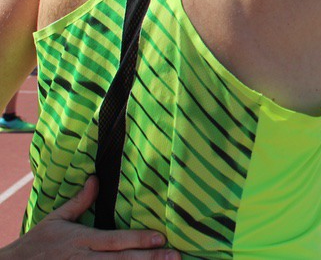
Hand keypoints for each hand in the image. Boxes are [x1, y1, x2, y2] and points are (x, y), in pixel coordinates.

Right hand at [1, 177, 177, 258]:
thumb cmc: (38, 243)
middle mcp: (85, 259)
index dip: (138, 239)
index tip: (160, 237)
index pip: (115, 241)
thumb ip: (80, 201)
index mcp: (82, 240)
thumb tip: (96, 179)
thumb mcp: (56, 219)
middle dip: (149, 258)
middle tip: (174, 256)